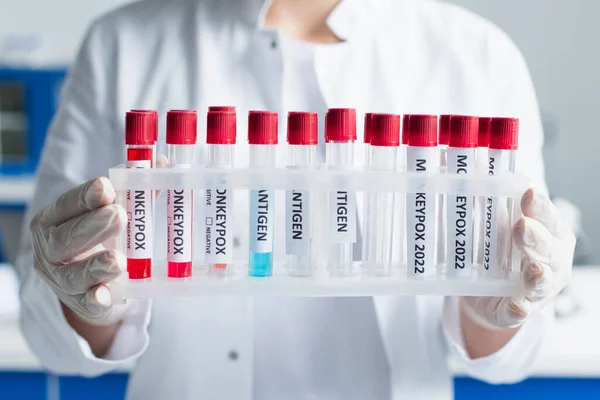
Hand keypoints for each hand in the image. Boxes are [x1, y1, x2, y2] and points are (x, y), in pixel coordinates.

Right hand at [31, 177, 127, 324]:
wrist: (94, 288)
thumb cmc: (101, 241)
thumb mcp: (107, 214)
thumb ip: (131, 190)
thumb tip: (161, 163)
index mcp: (54, 221)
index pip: (65, 206)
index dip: (84, 197)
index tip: (105, 187)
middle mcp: (51, 250)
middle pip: (66, 238)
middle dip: (93, 226)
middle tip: (119, 215)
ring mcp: (63, 280)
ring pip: (75, 274)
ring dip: (95, 266)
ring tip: (117, 260)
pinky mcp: (81, 304)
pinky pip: (87, 303)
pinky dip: (95, 299)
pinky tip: (105, 295)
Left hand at [461, 187, 574, 328]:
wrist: (482, 291)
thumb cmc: (495, 247)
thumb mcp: (488, 219)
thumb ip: (473, 193)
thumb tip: (441, 158)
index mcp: (546, 232)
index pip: (547, 216)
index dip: (539, 206)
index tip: (526, 193)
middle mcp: (548, 260)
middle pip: (547, 248)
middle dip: (536, 238)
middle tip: (520, 227)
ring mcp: (535, 289)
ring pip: (541, 282)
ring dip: (536, 275)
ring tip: (532, 270)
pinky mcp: (513, 311)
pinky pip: (518, 313)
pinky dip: (518, 310)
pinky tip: (517, 305)